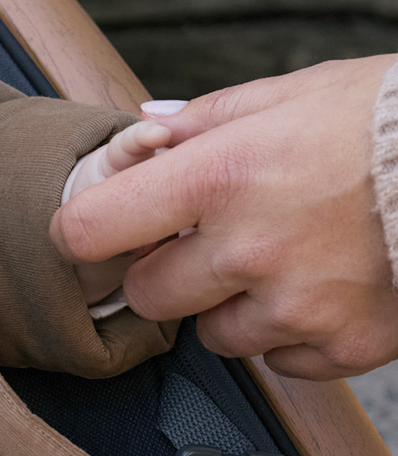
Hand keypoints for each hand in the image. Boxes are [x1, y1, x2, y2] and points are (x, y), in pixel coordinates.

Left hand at [50, 55, 397, 378]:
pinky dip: (295, 335)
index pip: (91, 229)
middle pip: (150, 296)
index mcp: (220, 176)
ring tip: (290, 259)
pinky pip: (282, 362)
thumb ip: (206, 120)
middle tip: (215, 242)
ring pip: (217, 335)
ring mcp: (297, 306)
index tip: (100, 235)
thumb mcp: (293, 93)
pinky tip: (329, 288)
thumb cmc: (387, 120)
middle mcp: (249, 248)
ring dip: (236, 306)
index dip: (87, 234)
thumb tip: (141, 132)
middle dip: (171, 273)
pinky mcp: (343, 348)